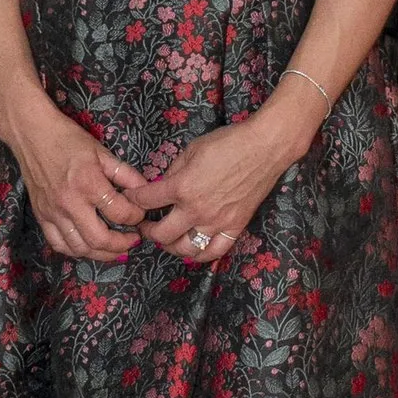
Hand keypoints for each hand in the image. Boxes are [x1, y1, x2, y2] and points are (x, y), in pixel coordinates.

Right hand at [7, 99, 154, 262]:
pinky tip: (88, 246)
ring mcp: (52, 213)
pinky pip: (58, 244)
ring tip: (114, 248)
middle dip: (121, 245)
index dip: (136, 217)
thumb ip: (125, 174)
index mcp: (89, 184)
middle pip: (99, 239)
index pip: (119, 212)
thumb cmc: (69, 139)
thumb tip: (144, 191)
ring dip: (100, 253)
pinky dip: (76, 251)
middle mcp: (70, 203)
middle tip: (132, 241)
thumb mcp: (102, 152)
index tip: (140, 216)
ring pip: (79, 247)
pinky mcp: (41, 216)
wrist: (32, 135)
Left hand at [141, 112, 298, 264]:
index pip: (146, 201)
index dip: (134, 200)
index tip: (132, 200)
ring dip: (170, 246)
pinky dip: (199, 255)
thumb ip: (174, 170)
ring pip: (185, 249)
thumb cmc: (228, 142)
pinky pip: (213, 252)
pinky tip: (193, 247)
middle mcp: (196, 210)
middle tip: (146, 225)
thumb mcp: (193, 149)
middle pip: (161, 235)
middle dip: (147, 231)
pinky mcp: (234, 227)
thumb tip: (163, 184)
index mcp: (182, 187)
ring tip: (168, 238)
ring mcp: (216, 222)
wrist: (265, 147)